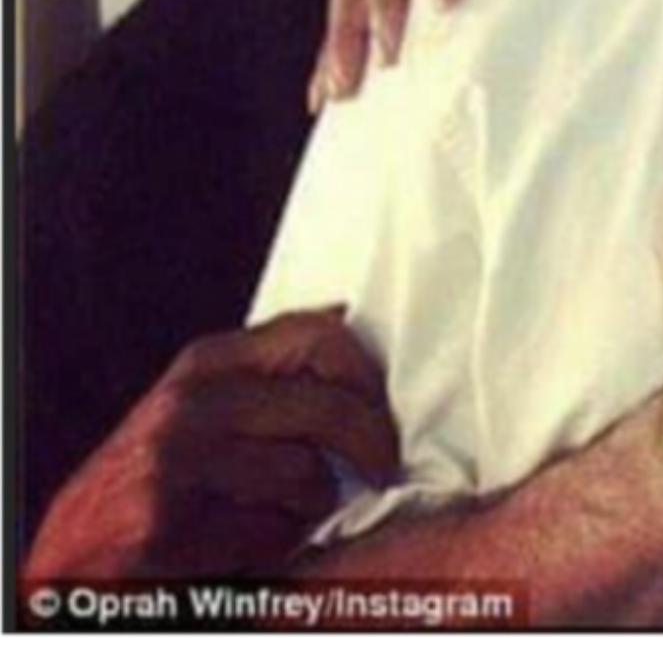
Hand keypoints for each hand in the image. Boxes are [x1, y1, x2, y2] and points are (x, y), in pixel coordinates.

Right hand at [23, 310, 398, 581]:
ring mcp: (176, 464)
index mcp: (205, 364)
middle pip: (328, 409)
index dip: (367, 374)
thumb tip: (344, 314)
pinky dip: (277, 545)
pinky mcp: (168, 525)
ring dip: (314, 505)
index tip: (384, 406)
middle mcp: (191, 405)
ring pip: (308, 477)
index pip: (318, 338)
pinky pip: (271, 533)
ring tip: (287, 511)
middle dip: (372, 443)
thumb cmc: (154, 477)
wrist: (71, 553)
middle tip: (385, 466)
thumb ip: (265, 368)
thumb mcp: (200, 402)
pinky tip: (251, 543)